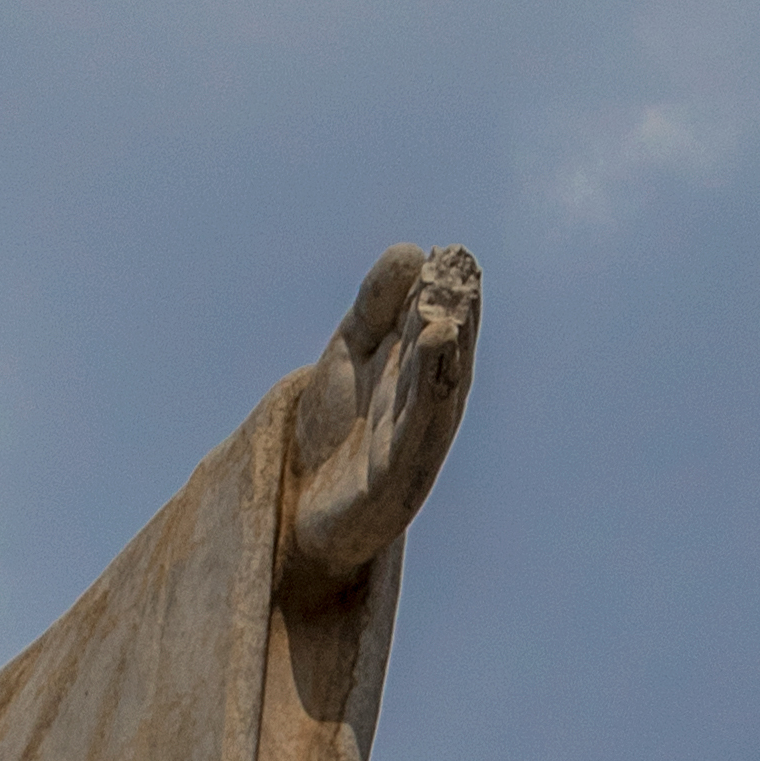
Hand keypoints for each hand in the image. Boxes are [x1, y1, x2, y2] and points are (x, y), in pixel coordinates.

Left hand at [283, 245, 479, 592]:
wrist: (299, 509)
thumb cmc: (333, 428)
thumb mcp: (349, 353)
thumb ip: (374, 306)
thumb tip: (410, 252)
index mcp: (418, 377)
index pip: (436, 328)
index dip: (446, 294)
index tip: (452, 255)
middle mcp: (424, 410)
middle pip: (444, 359)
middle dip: (454, 317)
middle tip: (460, 271)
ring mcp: (412, 449)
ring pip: (435, 397)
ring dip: (444, 359)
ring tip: (445, 317)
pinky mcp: (395, 485)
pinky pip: (414, 437)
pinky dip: (425, 402)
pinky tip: (427, 365)